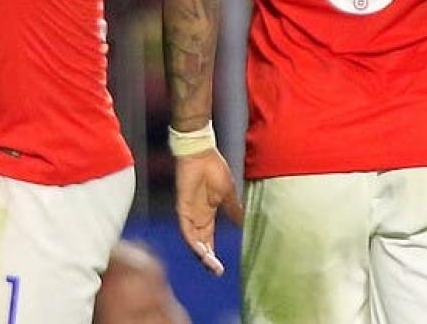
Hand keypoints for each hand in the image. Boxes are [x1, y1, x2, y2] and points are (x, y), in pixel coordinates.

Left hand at [174, 149, 242, 275]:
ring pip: (192, 241)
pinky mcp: (182, 207)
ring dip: (201, 254)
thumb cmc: (213, 168)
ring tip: (211, 266)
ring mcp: (189, 213)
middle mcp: (197, 217)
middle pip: (200, 244)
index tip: (221, 268)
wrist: (202, 153)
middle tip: (217, 272)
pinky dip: (192, 241)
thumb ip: (233, 209)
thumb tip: (244, 223)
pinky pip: (186, 229)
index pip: (208, 240)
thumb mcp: (228, 194)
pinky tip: (201, 251)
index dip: (213, 254)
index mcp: (207, 214)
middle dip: (207, 260)